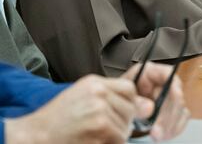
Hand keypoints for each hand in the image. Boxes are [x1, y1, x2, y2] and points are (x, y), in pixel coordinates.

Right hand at [5, 75, 137, 143]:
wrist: (34, 136)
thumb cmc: (56, 120)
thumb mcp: (81, 96)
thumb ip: (110, 96)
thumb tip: (146, 107)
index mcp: (94, 83)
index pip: (130, 89)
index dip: (129, 102)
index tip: (119, 112)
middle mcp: (99, 95)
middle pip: (131, 108)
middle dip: (122, 122)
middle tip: (102, 128)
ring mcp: (100, 112)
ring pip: (126, 127)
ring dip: (115, 136)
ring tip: (94, 135)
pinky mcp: (100, 130)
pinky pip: (119, 140)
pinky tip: (93, 141)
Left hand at [122, 63, 189, 140]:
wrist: (116, 109)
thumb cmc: (118, 97)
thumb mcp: (122, 96)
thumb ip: (135, 101)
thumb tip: (150, 108)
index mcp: (151, 72)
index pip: (169, 74)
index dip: (173, 86)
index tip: (175, 100)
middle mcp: (163, 83)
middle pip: (175, 95)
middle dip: (168, 115)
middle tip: (158, 131)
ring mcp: (168, 97)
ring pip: (180, 108)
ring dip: (171, 124)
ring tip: (158, 136)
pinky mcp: (171, 110)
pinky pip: (181, 118)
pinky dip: (175, 128)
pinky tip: (165, 135)